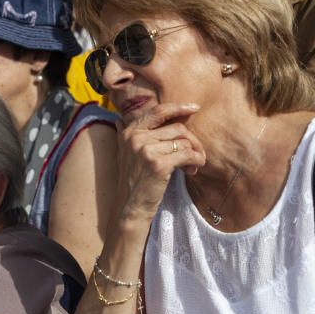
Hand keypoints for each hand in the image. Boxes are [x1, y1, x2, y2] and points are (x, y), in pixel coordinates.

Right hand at [114, 102, 205, 223]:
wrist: (130, 206)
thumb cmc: (132, 181)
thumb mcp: (124, 154)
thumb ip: (126, 136)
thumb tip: (118, 120)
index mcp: (129, 132)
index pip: (158, 112)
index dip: (178, 108)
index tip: (194, 108)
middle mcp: (135, 138)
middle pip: (177, 128)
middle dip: (192, 140)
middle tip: (196, 154)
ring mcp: (146, 150)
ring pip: (184, 142)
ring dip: (195, 153)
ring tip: (192, 166)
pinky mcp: (157, 164)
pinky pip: (187, 154)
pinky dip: (196, 160)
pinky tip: (194, 169)